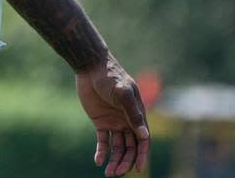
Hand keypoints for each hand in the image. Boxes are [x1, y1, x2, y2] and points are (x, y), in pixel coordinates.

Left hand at [75, 54, 149, 175]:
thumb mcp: (122, 92)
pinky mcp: (100, 122)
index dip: (142, 155)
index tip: (138, 168)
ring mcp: (114, 122)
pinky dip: (102, 151)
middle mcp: (127, 120)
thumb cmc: (110, 76)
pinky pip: (103, 141)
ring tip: (109, 173)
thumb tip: (144, 135)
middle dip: (126, 161)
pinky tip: (98, 160)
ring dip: (115, 160)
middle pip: (130, 147)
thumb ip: (132, 113)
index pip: (143, 140)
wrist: (90, 67)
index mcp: (137, 114)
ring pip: (118, 147)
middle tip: (118, 173)